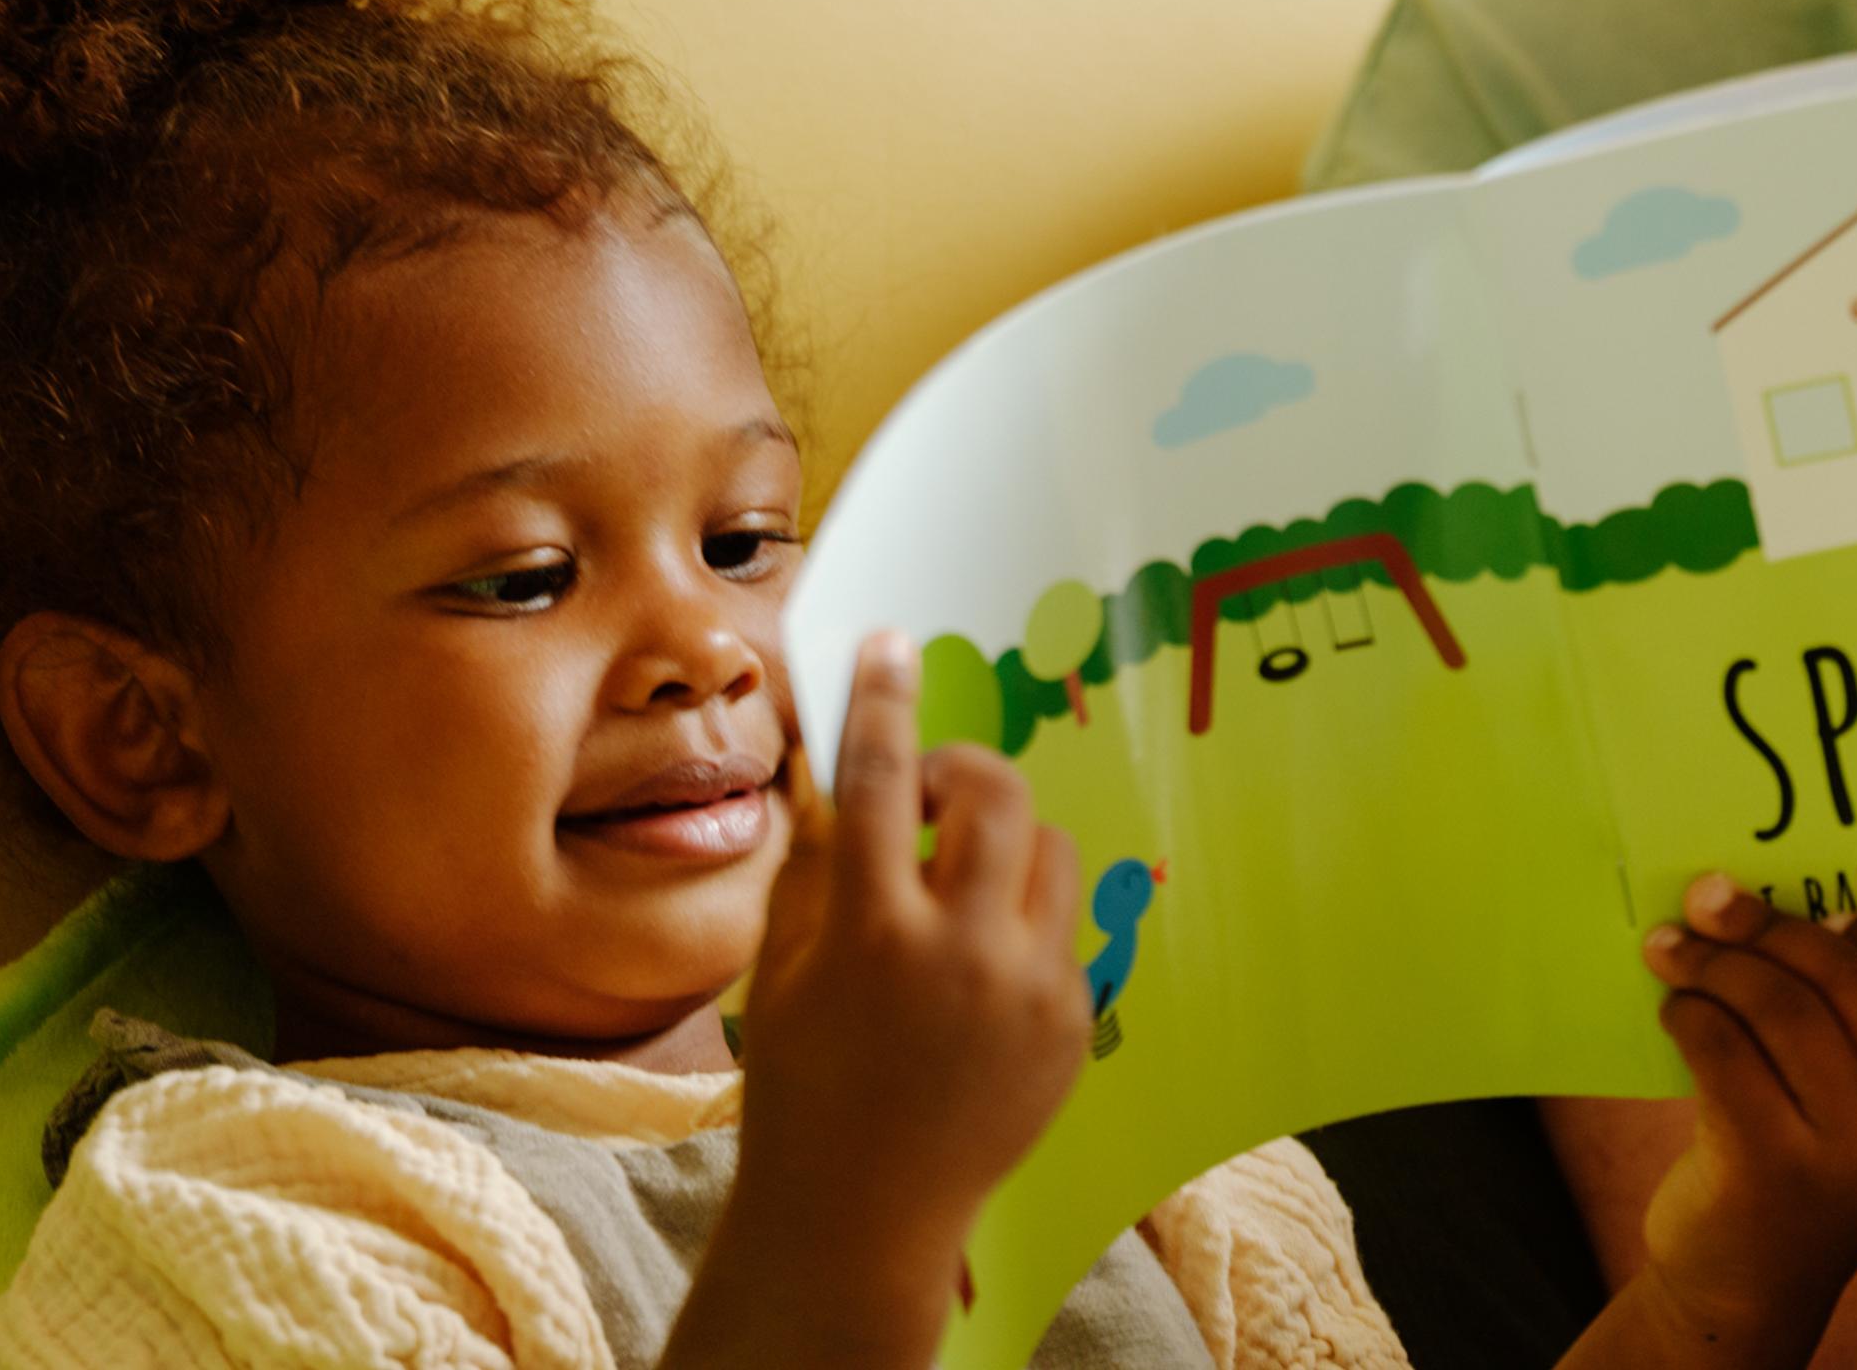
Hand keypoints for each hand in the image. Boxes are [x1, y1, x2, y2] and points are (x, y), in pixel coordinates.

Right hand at [670, 632, 1086, 1369]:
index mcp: (874, 933)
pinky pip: (1065, 927)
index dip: (885, 699)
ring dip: (1004, 846)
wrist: (862, 1214)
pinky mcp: (1074, 1022)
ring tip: (956, 889)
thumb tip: (844, 775)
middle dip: (964, 773)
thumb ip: (819, 866)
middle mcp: (965, 952)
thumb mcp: (782, 970)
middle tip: (930, 795)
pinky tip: (976, 972)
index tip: (891, 642)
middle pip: (999, 795)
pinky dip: (1023, 923)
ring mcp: (1033, 989)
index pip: (883, 779)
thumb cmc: (802, 1088)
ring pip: (1052, 852)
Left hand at [1591, 874, 1856, 1367]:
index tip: (1825, 914)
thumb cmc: (1797, 1160)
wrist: (1746, 1284)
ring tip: (1670, 949)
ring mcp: (1848, 1150)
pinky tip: (1675, 1009)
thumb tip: (1749, 894)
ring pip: (1779, 1004)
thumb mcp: (1853, 1100)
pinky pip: (1723, 1047)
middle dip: (1767, 925)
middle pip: (1847, 975)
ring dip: (1713, 961)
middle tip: (1707, 898)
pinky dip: (1690, 1011)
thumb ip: (1842, 1017)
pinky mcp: (1770, 1165)